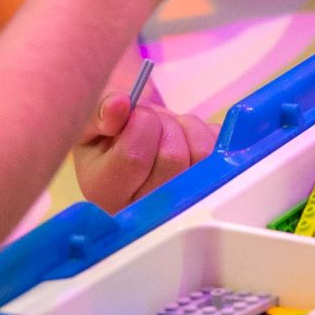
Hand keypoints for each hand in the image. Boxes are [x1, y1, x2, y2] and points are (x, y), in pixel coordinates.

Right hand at [76, 89, 219, 212]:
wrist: (130, 152)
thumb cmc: (108, 141)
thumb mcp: (92, 126)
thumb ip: (100, 114)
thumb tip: (120, 105)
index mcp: (105, 192)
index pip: (134, 157)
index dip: (140, 123)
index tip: (134, 116)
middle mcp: (143, 210)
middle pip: (173, 157)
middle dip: (165, 124)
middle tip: (152, 123)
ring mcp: (182, 205)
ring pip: (202, 154)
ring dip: (188, 127)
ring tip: (169, 129)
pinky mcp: (212, 192)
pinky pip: (222, 153)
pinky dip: (207, 134)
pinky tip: (186, 140)